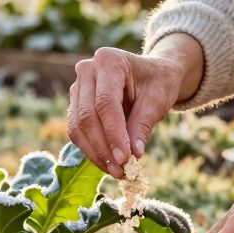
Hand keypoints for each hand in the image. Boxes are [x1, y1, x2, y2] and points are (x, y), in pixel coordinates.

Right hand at [67, 34, 202, 177]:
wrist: (153, 75)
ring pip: (77, 126)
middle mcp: (87, 69)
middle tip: (121, 171)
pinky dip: (91, 150)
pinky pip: (77, 131)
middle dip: (103, 147)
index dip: (113, 133)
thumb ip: (142, 125)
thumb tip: (133, 155)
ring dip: (95, 153)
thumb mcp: (158, 100)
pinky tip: (108, 163)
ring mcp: (78, 86)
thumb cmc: (158, 83)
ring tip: (116, 171)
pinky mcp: (75, 103)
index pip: (105, 102)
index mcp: (109, 60)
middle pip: (87, 116)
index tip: (125, 158)